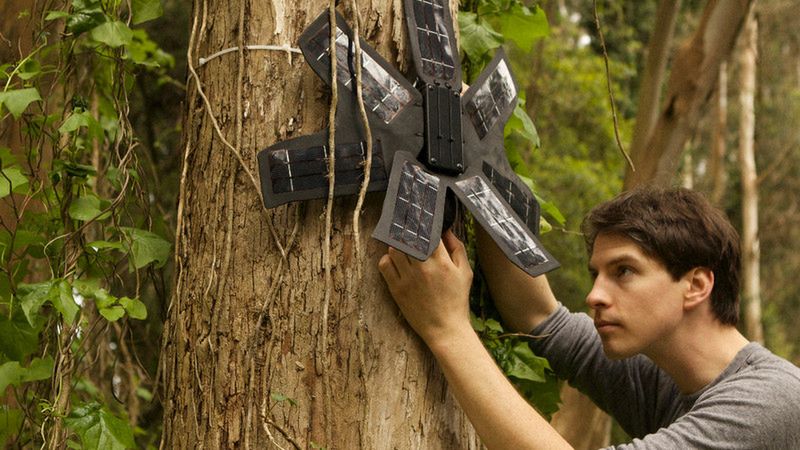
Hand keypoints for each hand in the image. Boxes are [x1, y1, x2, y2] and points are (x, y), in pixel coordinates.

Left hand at [378, 230, 473, 345]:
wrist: (445, 328)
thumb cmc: (457, 300)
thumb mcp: (465, 273)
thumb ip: (457, 249)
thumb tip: (446, 230)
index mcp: (442, 262)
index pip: (428, 232)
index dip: (424, 223)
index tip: (421, 219)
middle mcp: (423, 268)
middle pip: (409, 238)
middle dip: (409, 231)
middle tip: (409, 229)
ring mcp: (408, 278)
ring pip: (394, 249)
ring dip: (398, 245)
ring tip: (403, 246)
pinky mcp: (397, 289)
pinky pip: (384, 265)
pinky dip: (387, 259)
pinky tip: (395, 261)